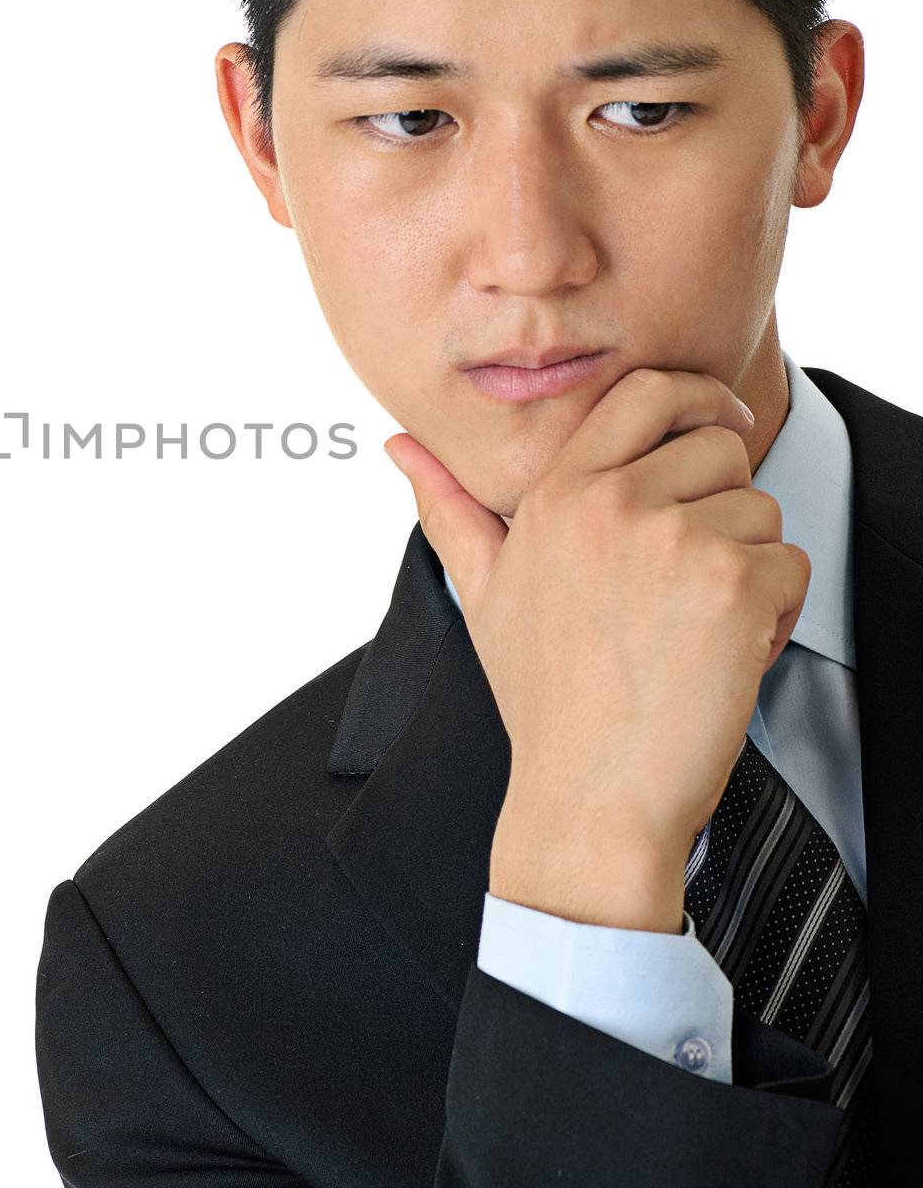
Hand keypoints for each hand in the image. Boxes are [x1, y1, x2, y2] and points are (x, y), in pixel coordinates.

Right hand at [385, 367, 810, 931]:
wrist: (589, 795)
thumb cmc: (543, 697)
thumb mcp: (482, 591)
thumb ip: (447, 507)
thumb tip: (398, 443)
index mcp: (556, 496)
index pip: (644, 392)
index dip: (694, 399)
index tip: (716, 427)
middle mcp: (612, 504)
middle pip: (717, 445)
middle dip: (724, 500)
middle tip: (695, 567)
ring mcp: (674, 541)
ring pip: (760, 507)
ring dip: (749, 564)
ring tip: (696, 626)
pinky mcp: (732, 585)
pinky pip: (789, 563)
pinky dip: (775, 612)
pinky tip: (723, 653)